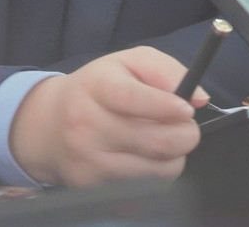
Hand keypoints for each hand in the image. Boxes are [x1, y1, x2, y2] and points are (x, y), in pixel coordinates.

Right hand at [8, 46, 208, 187]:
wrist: (49, 124)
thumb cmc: (98, 88)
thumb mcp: (127, 63)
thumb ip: (165, 71)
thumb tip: (199, 98)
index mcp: (96, 86)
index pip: (130, 98)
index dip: (164, 106)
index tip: (188, 109)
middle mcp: (86, 123)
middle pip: (153, 141)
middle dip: (185, 135)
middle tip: (187, 126)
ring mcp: (87, 158)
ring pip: (156, 169)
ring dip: (173, 156)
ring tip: (164, 140)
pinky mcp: (90, 185)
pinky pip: (144, 185)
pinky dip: (155, 172)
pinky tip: (144, 156)